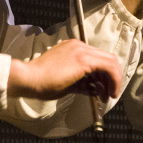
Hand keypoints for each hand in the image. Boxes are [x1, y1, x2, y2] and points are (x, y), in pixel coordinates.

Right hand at [7, 39, 121, 101]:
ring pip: (110, 61)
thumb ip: (84, 84)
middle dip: (112, 78)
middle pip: (107, 58)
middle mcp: (79, 46)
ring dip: (114, 80)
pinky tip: (109, 92)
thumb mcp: (68, 83)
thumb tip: (97, 90)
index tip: (104, 89)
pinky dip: (113, 79)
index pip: (98, 58)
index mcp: (74, 48)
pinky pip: (108, 67)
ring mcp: (81, 50)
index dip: (105, 75)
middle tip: (109, 94)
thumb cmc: (42, 82)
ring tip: (109, 96)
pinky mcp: (83, 59)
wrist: (29, 79)